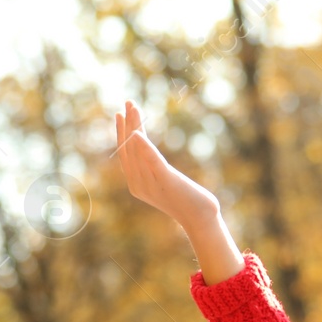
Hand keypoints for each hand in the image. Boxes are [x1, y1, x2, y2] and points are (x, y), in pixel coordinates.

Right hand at [115, 101, 219, 228]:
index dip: (121, 133)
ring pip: (138, 150)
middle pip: (128, 149)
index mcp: (136, 185)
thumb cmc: (186, 201)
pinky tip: (138, 133)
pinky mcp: (166, 181)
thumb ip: (154, 171)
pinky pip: (151, 161)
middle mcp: (138, 184)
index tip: (121, 114)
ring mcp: (151, 184)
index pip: (124, 154)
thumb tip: (149, 155)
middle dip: (127, 124)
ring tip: (134, 107)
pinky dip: (144, 146)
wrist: (200, 219)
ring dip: (135, 126)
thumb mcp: (165, 184)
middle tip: (128, 102)